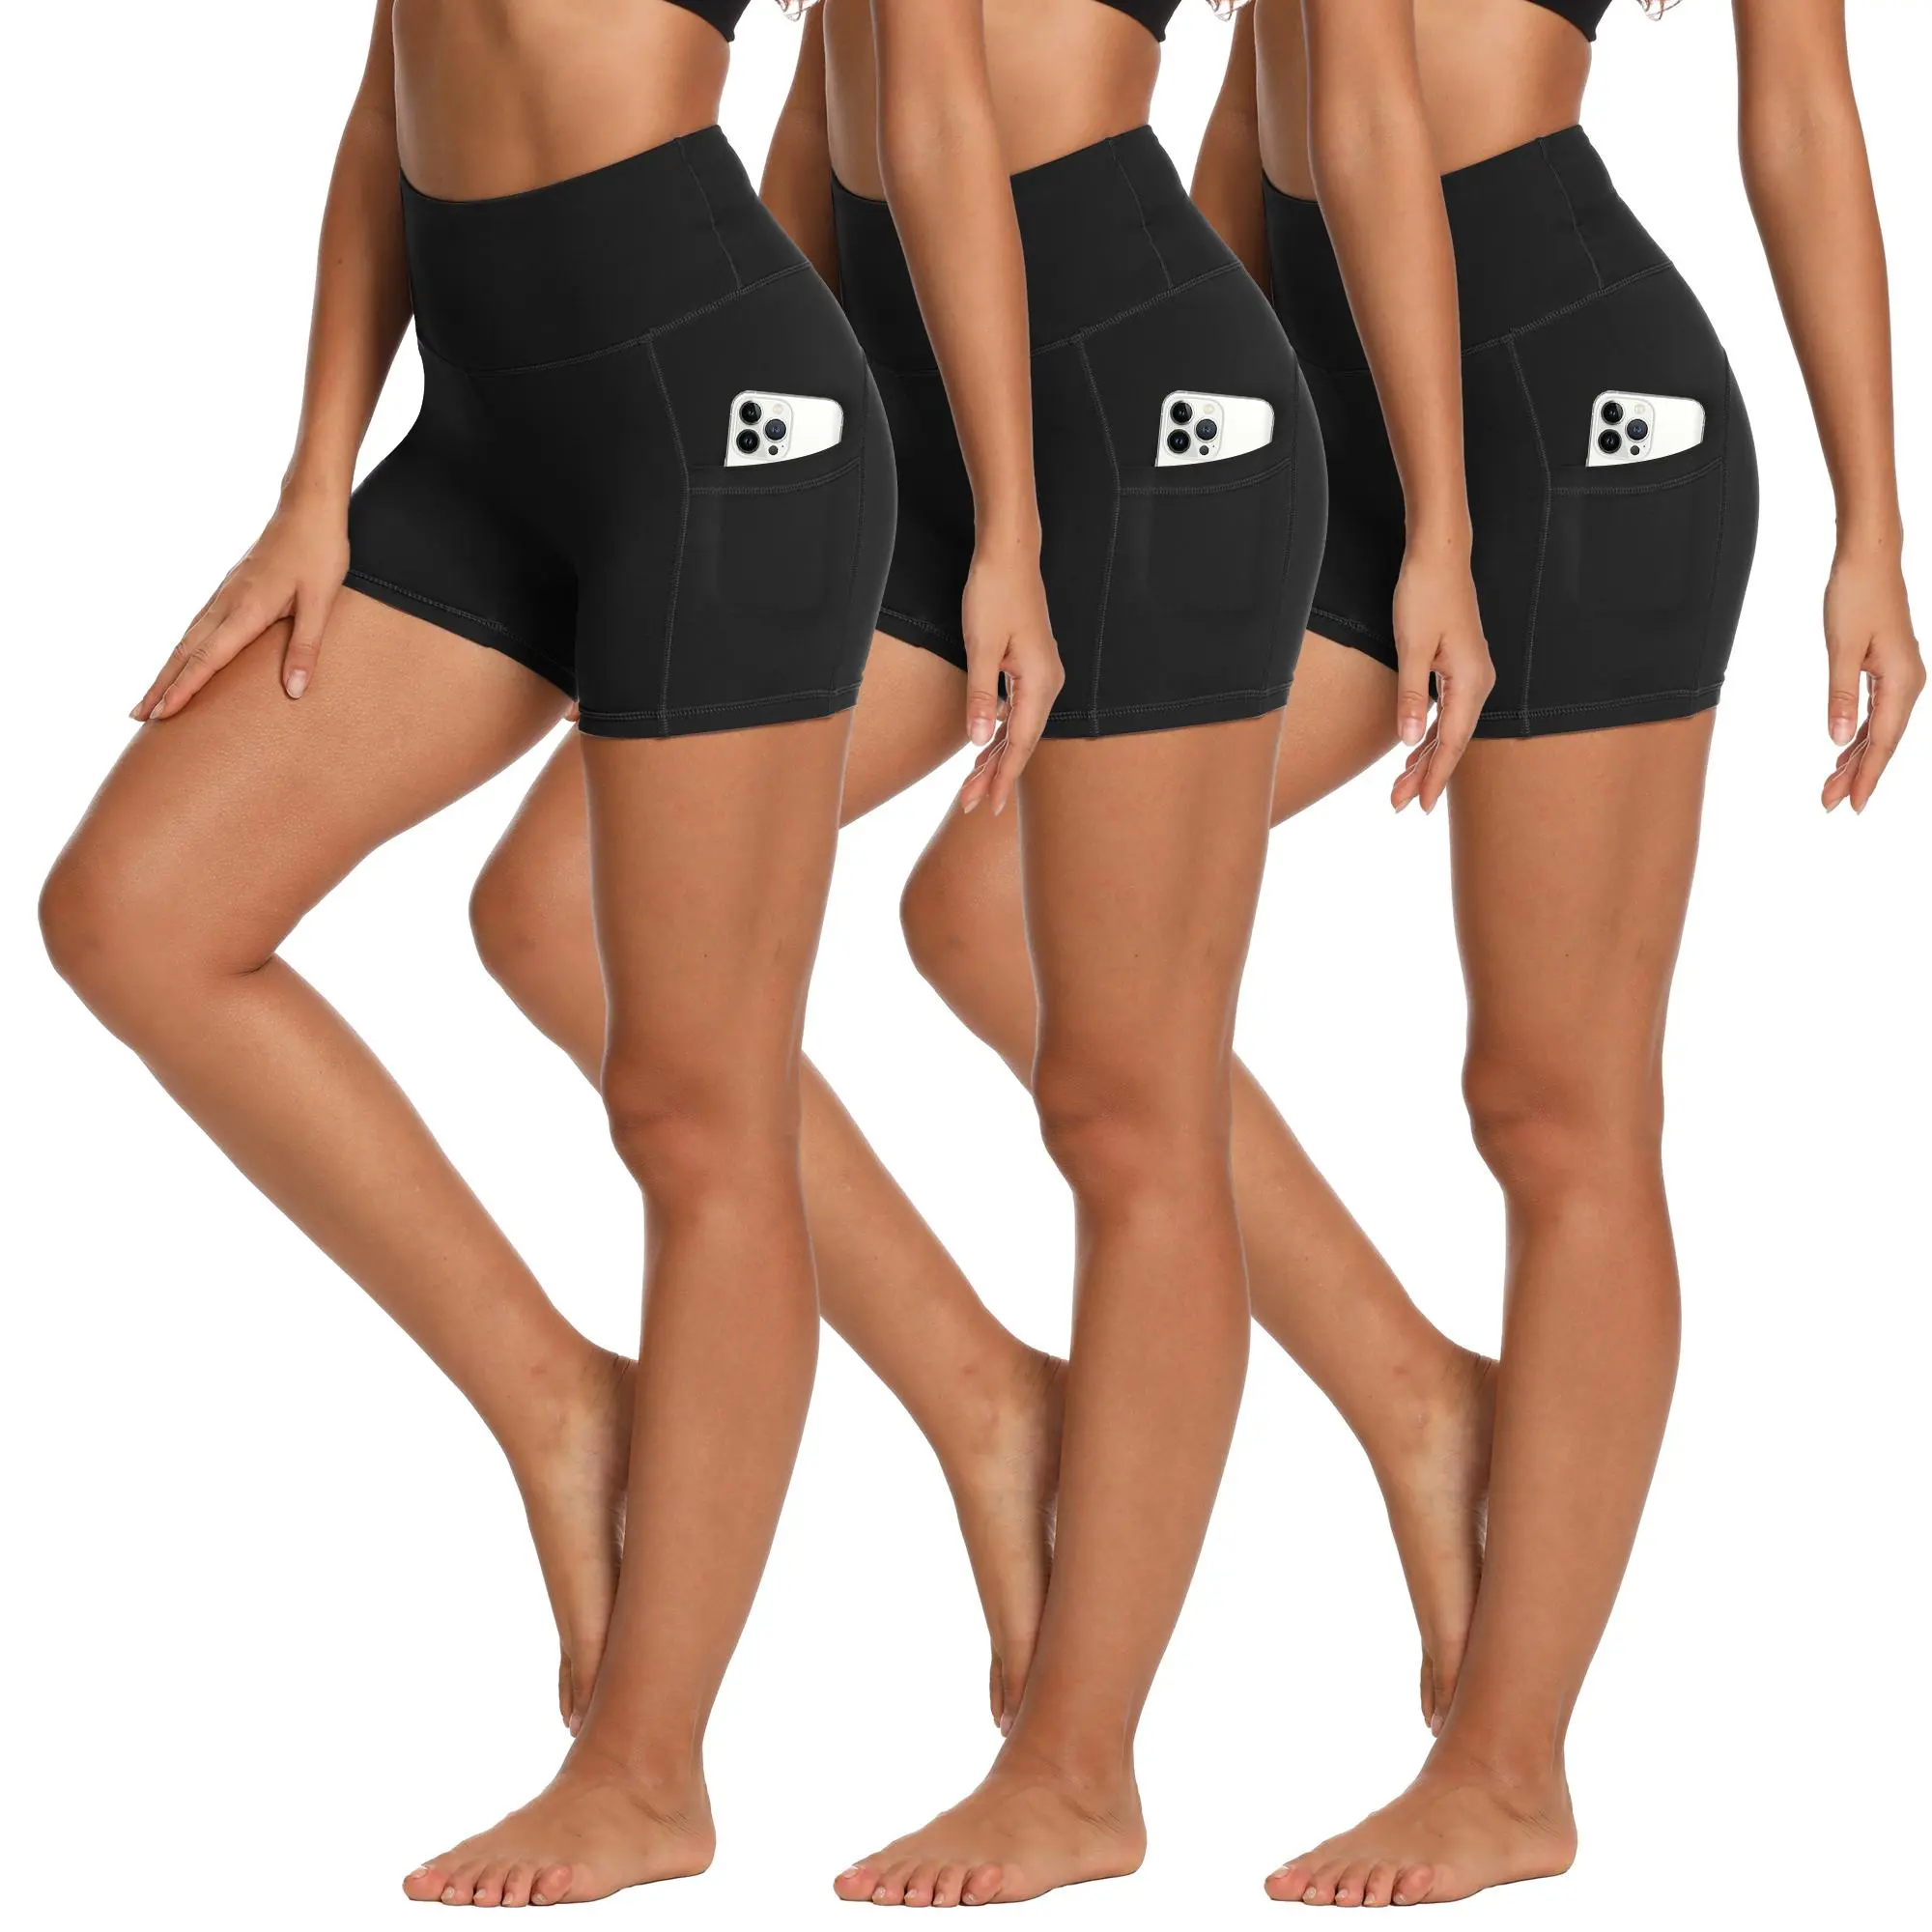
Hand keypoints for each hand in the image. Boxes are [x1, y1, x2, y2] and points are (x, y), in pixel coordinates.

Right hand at [132, 483, 350, 721]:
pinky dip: (183, 649)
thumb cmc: (319, 552)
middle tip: (138, 715)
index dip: (183, 689)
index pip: (207, 659)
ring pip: (187, 639)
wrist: (308, 508)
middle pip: (185, 652)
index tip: (161, 714)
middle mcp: (227, 603)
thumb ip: (305, 648)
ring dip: (167, 668)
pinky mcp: (231, 589)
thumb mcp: (320, 603)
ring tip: (151, 695)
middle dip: (161, 685)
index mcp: (246, 610)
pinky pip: (198, 626)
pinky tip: (181, 659)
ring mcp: (225, 595)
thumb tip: (294, 691)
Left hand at [956, 536, 1063, 815]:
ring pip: (1017, 728)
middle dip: (994, 774)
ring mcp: (1041, 675)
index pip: (1020, 743)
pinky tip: (984, 748)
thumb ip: (980, 697)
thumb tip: (978, 742)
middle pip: (1020, 741)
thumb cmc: (994, 594)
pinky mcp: (1030, 667)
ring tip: (970, 786)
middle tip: (968, 804)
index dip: (1002, 777)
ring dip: (995, 756)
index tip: (986, 805)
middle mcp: (1047, 683)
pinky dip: (1000, 732)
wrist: (1009, 555)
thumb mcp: (981, 648)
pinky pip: (1017, 711)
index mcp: (1040, 682)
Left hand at [1388, 539, 1493, 811]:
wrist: (1439, 556)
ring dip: (1425, 758)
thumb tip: (1408, 742)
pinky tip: (1414, 752)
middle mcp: (1477, 682)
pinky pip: (1446, 712)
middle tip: (1398, 805)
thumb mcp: (1412, 648)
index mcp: (1471, 681)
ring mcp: (1470, 674)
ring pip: (1448, 729)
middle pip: (1450, 741)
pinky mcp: (1460, 667)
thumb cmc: (1425, 594)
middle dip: (1425, 774)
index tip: (1418, 806)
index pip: (1451, 742)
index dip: (1435, 776)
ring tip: (1399, 787)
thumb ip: (1410, 697)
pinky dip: (1430, 735)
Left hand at [1821, 546, 1923, 811]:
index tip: (1851, 805)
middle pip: (1882, 741)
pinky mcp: (1889, 669)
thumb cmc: (1856, 596)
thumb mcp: (1842, 649)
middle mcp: (1908, 683)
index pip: (1882, 741)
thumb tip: (1837, 740)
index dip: (1867, 776)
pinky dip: (1860, 735)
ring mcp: (1901, 676)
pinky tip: (1844, 752)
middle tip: (1828, 804)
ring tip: (1831, 786)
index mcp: (1902, 681)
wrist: (1869, 559)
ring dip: (1856, 758)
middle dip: (1856, 774)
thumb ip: (1841, 696)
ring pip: (1879, 729)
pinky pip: (1877, 713)